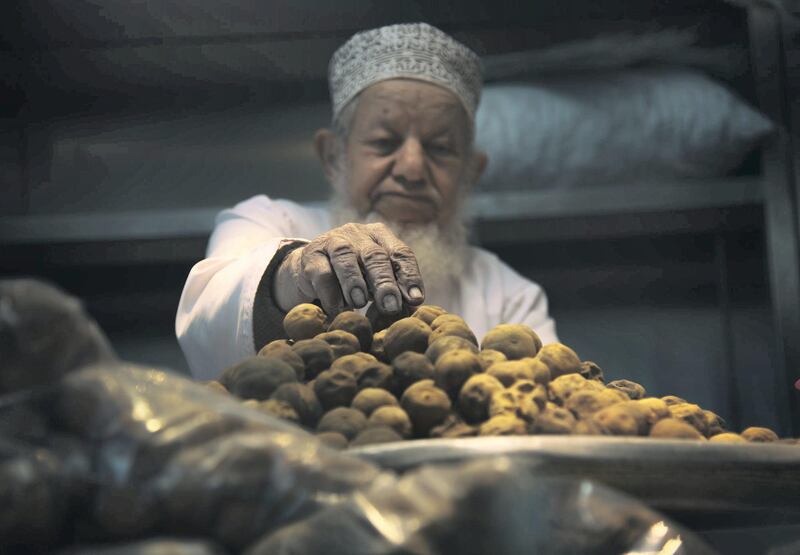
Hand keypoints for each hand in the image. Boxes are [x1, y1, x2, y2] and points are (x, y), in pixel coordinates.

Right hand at [273, 223, 424, 315]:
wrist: (309, 269)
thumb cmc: (354, 276)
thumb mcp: (375, 279)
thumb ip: (393, 287)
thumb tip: (414, 306)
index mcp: (380, 236)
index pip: (400, 253)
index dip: (409, 276)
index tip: (415, 299)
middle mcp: (358, 234)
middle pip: (374, 255)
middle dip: (384, 282)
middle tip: (390, 306)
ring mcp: (332, 241)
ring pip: (346, 257)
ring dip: (354, 282)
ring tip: (359, 303)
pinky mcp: (311, 255)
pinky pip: (322, 273)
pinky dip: (331, 293)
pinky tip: (337, 308)